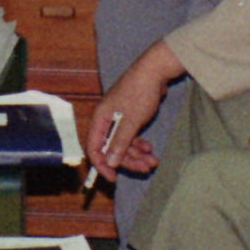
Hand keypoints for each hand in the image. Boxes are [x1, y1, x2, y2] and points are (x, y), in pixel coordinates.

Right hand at [89, 43, 185, 180]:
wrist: (155, 71)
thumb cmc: (140, 93)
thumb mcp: (131, 121)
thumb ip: (119, 143)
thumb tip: (110, 163)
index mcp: (100, 119)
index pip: (94, 148)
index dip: (102, 164)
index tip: (113, 177)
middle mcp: (106, 120)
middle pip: (112, 149)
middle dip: (128, 161)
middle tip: (145, 169)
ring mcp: (119, 119)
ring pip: (124, 144)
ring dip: (137, 155)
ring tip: (153, 161)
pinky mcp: (130, 117)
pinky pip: (131, 137)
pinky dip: (140, 145)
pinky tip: (150, 149)